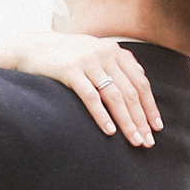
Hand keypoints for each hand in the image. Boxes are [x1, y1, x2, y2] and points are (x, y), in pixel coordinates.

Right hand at [11, 33, 159, 146]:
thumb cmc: (66, 56)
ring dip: (127, 121)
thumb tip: (140, 87)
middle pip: (130, 92)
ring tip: (134, 140)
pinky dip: (102, 115)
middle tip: (148, 142)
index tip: (157, 128)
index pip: (140, 82)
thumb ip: (116, 66)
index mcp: (115, 51)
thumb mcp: (94, 54)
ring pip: (114, 97)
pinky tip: (110, 131)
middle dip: (141, 119)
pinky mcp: (70, 70)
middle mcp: (105, 53)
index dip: (150, 106)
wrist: (32, 47)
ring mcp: (88, 61)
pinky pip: (91, 97)